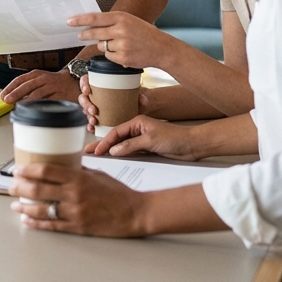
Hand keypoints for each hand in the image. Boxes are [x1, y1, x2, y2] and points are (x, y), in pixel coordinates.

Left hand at [0, 69, 79, 103]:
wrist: (74, 80)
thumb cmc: (54, 82)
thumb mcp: (40, 80)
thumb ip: (27, 87)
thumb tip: (11, 98)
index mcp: (36, 74)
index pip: (20, 79)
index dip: (10, 87)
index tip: (3, 95)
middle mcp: (44, 79)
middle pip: (27, 85)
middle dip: (15, 93)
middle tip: (7, 100)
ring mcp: (53, 87)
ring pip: (37, 93)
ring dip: (26, 100)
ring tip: (18, 106)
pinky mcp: (61, 95)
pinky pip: (49, 101)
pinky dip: (41, 105)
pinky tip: (34, 109)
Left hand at [8, 162, 148, 237]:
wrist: (135, 213)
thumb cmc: (118, 192)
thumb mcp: (98, 174)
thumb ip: (78, 172)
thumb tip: (61, 167)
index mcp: (78, 178)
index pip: (46, 171)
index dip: (28, 170)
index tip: (18, 169)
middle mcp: (74, 194)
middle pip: (38, 189)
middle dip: (20, 188)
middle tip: (11, 187)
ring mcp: (75, 212)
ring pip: (42, 209)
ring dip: (24, 207)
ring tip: (15, 205)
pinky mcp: (78, 227)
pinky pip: (52, 226)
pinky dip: (37, 223)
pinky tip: (27, 220)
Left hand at [67, 11, 173, 70]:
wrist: (162, 49)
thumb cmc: (145, 33)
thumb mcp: (130, 21)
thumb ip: (112, 22)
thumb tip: (91, 26)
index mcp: (122, 18)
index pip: (95, 18)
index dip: (80, 20)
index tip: (69, 21)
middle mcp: (120, 30)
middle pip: (94, 33)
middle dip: (85, 35)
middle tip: (80, 35)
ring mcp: (122, 45)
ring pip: (102, 46)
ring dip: (106, 46)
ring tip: (121, 44)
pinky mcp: (123, 58)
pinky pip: (109, 56)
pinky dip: (113, 55)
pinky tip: (125, 52)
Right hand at [78, 75, 150, 130]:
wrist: (133, 111)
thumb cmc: (129, 99)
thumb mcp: (134, 96)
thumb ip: (139, 96)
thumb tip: (142, 99)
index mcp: (100, 86)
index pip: (86, 81)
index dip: (84, 84)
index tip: (87, 90)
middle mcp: (94, 97)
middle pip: (83, 98)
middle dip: (86, 104)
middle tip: (93, 110)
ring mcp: (94, 108)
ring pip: (85, 111)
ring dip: (88, 116)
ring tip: (94, 121)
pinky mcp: (96, 120)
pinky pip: (89, 123)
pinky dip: (90, 127)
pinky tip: (93, 128)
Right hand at [85, 115, 201, 161]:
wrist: (193, 146)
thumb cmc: (175, 139)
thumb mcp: (150, 141)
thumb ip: (130, 146)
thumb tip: (114, 150)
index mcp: (137, 122)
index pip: (116, 132)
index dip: (104, 142)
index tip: (96, 151)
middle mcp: (138, 129)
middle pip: (116, 138)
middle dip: (102, 144)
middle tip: (88, 151)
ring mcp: (142, 139)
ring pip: (122, 145)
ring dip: (110, 150)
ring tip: (97, 156)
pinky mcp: (147, 148)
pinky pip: (130, 151)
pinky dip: (121, 154)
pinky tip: (114, 159)